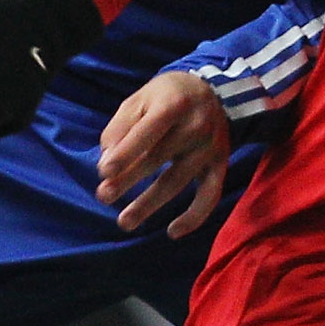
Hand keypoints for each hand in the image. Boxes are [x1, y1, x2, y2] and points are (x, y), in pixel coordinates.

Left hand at [97, 70, 231, 237]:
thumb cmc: (167, 97)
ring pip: (177, 181)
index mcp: (174, 104)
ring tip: (124, 222)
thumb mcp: (140, 99)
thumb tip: (107, 165)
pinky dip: (194, 217)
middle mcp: (196, 126)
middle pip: (158, 158)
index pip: (147, 131)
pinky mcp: (220, 165)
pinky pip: (209, 195)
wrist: (215, 93)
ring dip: (149, 204)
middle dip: (128, 180)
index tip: (104, 172)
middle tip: (103, 196)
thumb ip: (120, 127)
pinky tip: (172, 232)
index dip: (126, 152)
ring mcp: (210, 148)